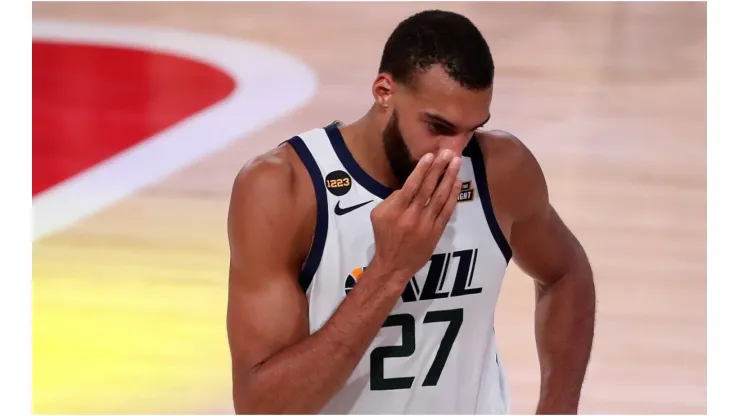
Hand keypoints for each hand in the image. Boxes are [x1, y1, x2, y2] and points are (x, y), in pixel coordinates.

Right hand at [369, 150, 462, 279]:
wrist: (394, 264)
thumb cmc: (384, 236)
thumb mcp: (378, 215)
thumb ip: (392, 199)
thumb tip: (408, 186)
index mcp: (396, 210)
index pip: (411, 185)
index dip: (422, 169)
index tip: (431, 155)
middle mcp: (412, 216)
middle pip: (428, 188)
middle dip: (439, 168)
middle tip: (448, 153)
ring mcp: (426, 224)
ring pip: (440, 197)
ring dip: (449, 178)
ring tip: (456, 163)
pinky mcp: (436, 232)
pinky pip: (446, 211)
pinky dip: (452, 196)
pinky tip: (457, 183)